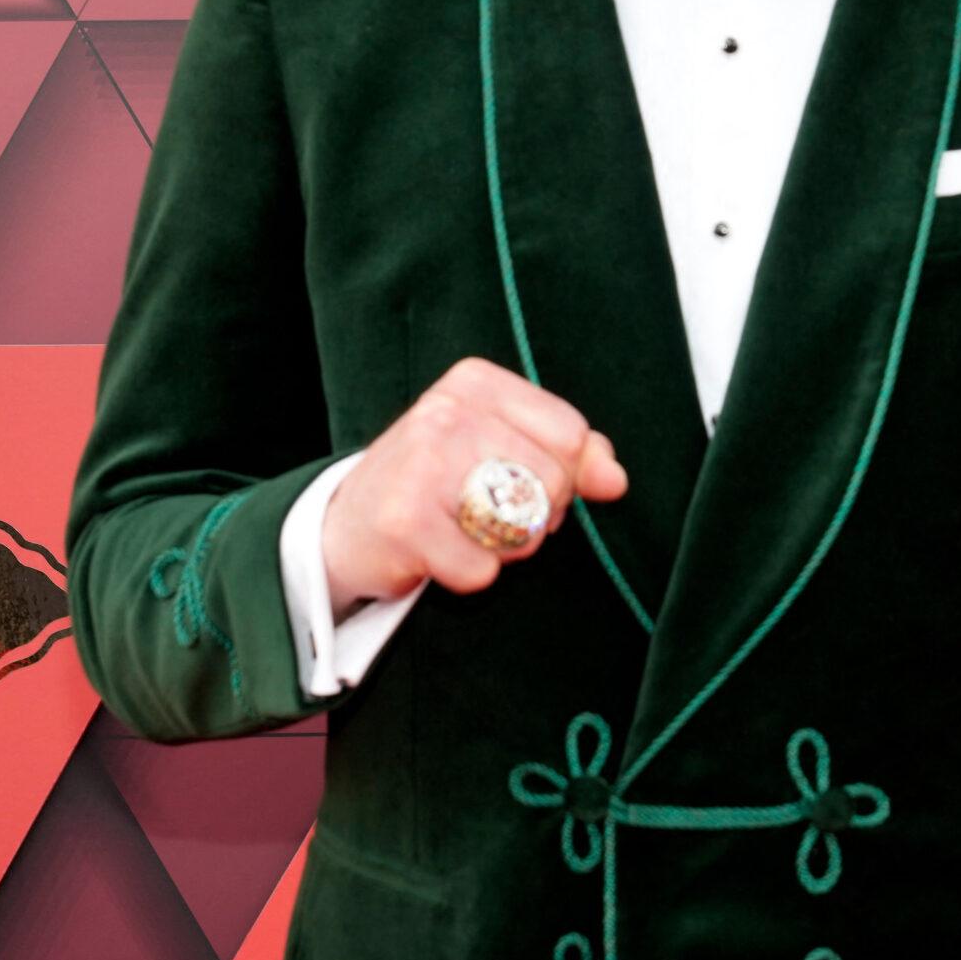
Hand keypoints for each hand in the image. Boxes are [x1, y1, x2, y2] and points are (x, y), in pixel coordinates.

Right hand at [322, 357, 627, 608]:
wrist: (345, 525)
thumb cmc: (435, 484)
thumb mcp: (500, 448)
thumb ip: (569, 454)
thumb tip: (615, 479)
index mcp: (476, 383)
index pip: (570, 434)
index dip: (561, 475)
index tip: (516, 481)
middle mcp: (446, 411)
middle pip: (553, 482)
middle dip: (534, 517)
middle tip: (483, 516)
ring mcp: (421, 463)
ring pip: (524, 529)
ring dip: (503, 550)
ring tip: (459, 532)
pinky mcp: (404, 520)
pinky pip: (482, 570)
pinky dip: (466, 576)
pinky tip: (433, 555)